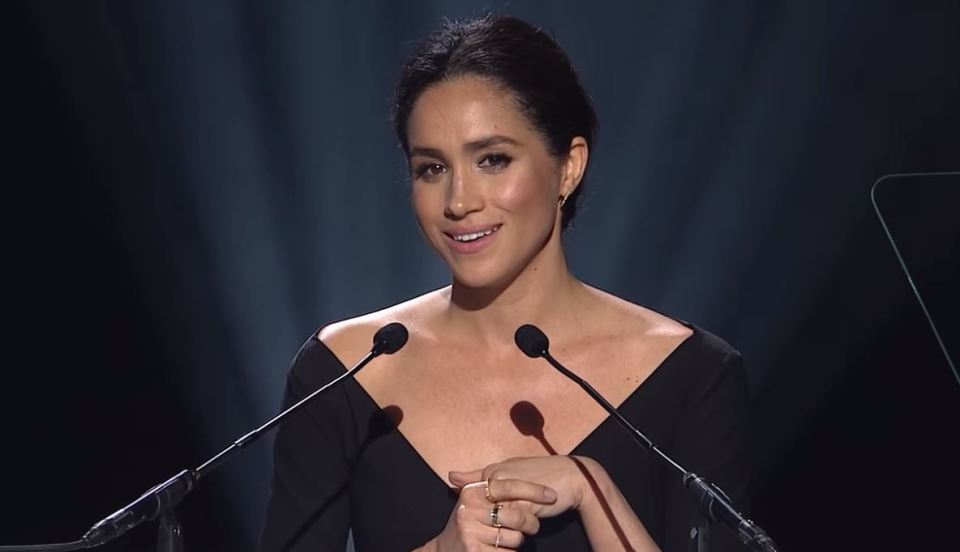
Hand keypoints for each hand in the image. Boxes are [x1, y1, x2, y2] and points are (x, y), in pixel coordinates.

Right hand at [425, 478, 556, 550]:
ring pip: (515, 538)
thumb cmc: (466, 522)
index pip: (509, 486)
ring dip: (519, 541)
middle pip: (516, 515)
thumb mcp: (471, 500)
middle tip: (534, 526)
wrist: (445, 551)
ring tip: (512, 540)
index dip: (533, 490)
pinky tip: (506, 550)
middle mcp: (469, 511)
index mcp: (472, 493)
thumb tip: (461, 470)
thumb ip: (477, 481)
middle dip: (530, 522)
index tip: (552, 495)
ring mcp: (471, 533)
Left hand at [451, 456, 600, 518]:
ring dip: (505, 531)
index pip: (471, 497)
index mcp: (493, 471)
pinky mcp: (526, 504)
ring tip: (515, 531)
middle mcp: (498, 479)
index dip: (476, 515)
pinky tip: (527, 530)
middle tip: (498, 531)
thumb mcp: (510, 470)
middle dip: (486, 526)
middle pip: (481, 512)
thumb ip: (480, 475)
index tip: (477, 524)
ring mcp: (511, 492)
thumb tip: (451, 476)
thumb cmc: (542, 474)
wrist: (574, 476)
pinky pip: (515, 525)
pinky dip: (519, 531)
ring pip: (497, 521)